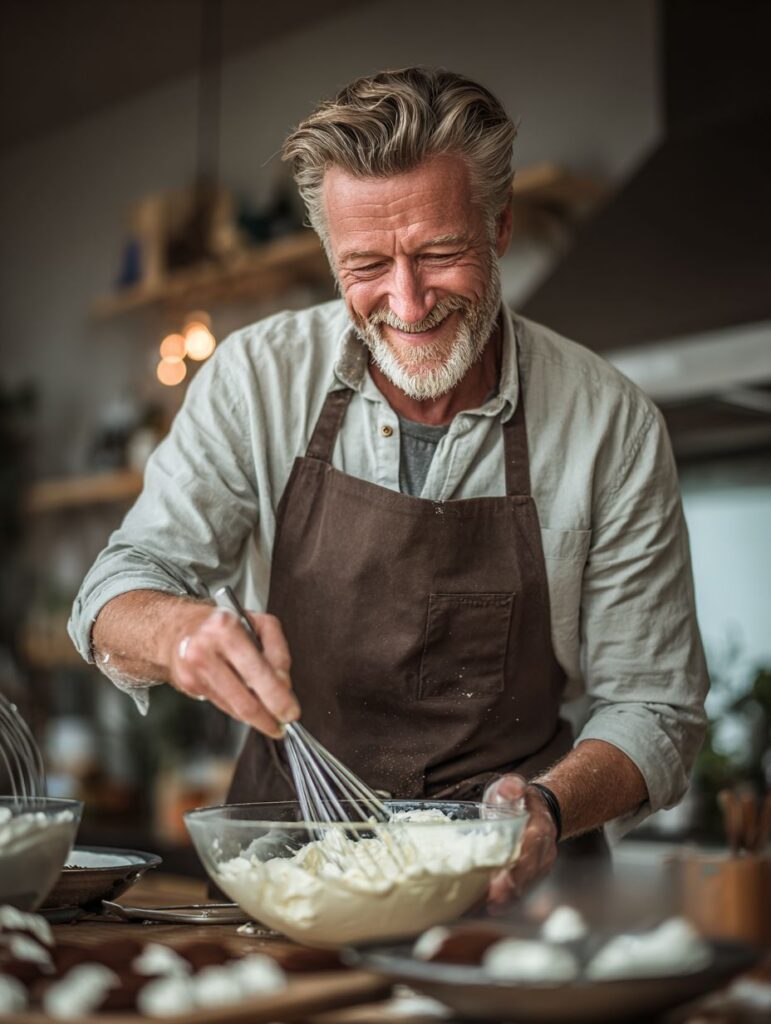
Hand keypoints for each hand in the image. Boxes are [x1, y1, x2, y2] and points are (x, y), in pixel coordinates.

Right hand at [168, 606, 299, 737]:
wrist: (178, 627)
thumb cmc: (221, 624)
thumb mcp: (257, 623)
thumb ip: (276, 651)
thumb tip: (284, 684)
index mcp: (226, 629)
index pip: (258, 672)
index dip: (278, 697)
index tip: (291, 710)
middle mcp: (206, 650)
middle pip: (245, 699)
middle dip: (268, 717)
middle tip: (282, 724)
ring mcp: (195, 670)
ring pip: (234, 707)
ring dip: (256, 717)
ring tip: (269, 717)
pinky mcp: (189, 685)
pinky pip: (223, 705)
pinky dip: (239, 707)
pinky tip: (247, 702)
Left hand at [484, 773, 557, 904]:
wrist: (540, 812)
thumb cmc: (520, 801)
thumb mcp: (512, 788)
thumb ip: (512, 787)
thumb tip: (511, 789)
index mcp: (539, 832)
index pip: (529, 857)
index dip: (514, 874)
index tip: (495, 888)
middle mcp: (543, 854)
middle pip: (525, 880)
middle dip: (504, 895)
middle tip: (479, 905)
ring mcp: (539, 869)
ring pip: (522, 890)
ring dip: (500, 903)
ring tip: (474, 910)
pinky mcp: (531, 878)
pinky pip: (518, 893)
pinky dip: (500, 903)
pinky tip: (479, 908)